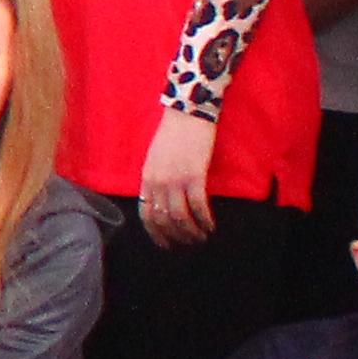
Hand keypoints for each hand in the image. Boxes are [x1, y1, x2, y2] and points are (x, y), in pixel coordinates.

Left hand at [137, 110, 220, 250]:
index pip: (146, 214)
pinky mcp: (195, 175)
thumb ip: (156, 179)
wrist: (187, 113)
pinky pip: (199, 206)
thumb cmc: (173, 133)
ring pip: (180, 217)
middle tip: (188, 244)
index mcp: (146, 178)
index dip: (156, 233)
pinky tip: (211, 226)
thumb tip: (162, 200)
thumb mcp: (155, 158)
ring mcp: (176, 179)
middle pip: (163, 220)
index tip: (166, 244)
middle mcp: (158, 182)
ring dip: (192, 232)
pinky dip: (205, 220)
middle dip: (176, 237)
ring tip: (202, 237)